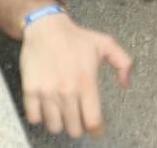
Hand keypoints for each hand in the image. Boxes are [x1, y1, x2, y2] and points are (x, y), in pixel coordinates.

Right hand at [19, 14, 132, 137]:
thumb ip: (123, 63)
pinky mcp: (30, 90)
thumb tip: (126, 84)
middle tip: (78, 118)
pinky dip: (40, 117)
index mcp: (86, 82)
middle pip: (74, 129)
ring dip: (60, 123)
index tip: (96, 129)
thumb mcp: (106, 44)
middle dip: (78, 127)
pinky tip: (46, 108)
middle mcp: (67, 90)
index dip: (96, 130)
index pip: (92, 121)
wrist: (46, 27)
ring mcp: (47, 92)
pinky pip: (34, 117)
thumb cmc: (75, 36)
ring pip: (54, 126)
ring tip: (63, 113)